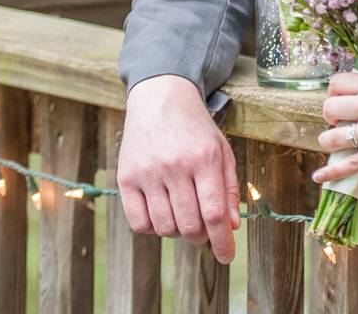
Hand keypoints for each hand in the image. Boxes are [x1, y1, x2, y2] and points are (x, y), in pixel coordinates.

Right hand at [117, 75, 240, 263]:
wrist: (160, 100)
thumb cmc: (196, 130)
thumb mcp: (222, 152)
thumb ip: (230, 188)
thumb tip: (232, 225)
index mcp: (204, 159)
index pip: (214, 212)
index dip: (222, 241)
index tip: (227, 257)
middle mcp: (175, 166)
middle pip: (190, 224)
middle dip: (201, 236)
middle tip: (204, 228)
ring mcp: (147, 173)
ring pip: (164, 227)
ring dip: (178, 232)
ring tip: (183, 216)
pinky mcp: (126, 177)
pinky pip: (138, 223)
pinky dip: (153, 228)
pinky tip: (162, 213)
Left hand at [311, 73, 357, 183]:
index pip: (337, 83)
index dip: (335, 91)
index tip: (341, 98)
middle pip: (329, 109)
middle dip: (331, 115)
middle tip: (341, 120)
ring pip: (332, 138)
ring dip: (330, 140)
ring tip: (336, 141)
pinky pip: (349, 165)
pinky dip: (331, 172)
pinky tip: (319, 177)